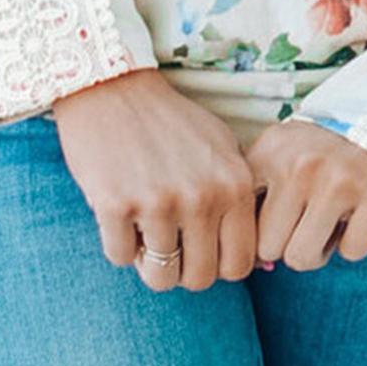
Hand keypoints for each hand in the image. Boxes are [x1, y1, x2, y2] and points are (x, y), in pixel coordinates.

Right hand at [52, 68, 260, 291]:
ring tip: (143, 227)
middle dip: (182, 270)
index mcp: (233, 184)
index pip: (239, 265)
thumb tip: (253, 252)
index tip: (199, 249)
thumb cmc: (169, 121)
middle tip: (167, 243)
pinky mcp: (115, 205)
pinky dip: (118, 243)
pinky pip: (120, 258)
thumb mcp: (220, 146)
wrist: (114, 87)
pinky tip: (119, 212)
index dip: (216, 265)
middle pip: (200, 279)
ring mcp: (159, 202)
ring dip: (148, 260)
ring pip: (160, 278)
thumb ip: (238, 194)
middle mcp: (202, 196)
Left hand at [245, 118, 366, 268]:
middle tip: (309, 220)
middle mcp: (301, 165)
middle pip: (269, 248)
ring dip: (319, 249)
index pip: (241, 219)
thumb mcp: (283, 151)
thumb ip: (258, 192)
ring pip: (302, 258)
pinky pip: (349, 253)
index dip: (256, 233)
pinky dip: (355, 242)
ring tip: (331, 219)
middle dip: (289, 244)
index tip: (271, 230)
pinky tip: (359, 214)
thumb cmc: (324, 149)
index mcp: (272, 150)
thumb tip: (249, 259)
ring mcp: (340, 181)